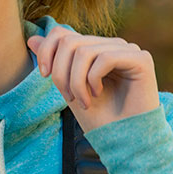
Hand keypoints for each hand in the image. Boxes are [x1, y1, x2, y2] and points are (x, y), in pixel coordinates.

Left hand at [27, 27, 159, 131]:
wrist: (124, 140)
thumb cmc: (98, 117)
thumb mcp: (68, 88)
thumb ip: (54, 63)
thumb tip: (32, 38)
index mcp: (94, 49)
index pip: (62, 33)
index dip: (47, 51)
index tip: (43, 75)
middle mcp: (111, 45)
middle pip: (70, 42)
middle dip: (61, 72)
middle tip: (68, 97)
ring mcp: (126, 50)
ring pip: (84, 51)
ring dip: (76, 81)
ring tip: (83, 101)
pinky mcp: (141, 59)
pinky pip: (105, 58)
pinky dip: (93, 79)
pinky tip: (98, 95)